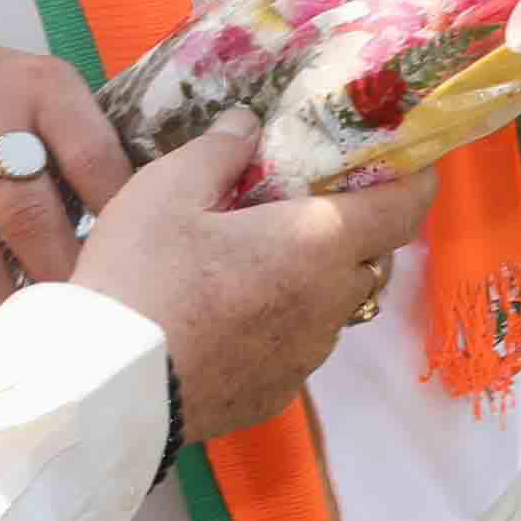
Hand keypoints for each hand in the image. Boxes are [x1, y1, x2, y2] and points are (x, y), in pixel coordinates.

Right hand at [0, 10, 133, 349]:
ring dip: (4, 308)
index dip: (120, 218)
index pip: (92, 158)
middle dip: (63, 279)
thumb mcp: (43, 87)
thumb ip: (84, 142)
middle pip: (29, 214)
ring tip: (37, 353)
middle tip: (92, 331)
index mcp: (41, 89)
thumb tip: (144, 220)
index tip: (140, 269)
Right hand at [73, 117, 443, 441]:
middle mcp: (329, 305)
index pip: (405, 209)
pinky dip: (281, 322)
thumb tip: (247, 125)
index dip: (413, 178)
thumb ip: (219, 150)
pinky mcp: (275, 395)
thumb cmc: (142, 276)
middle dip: (353, 226)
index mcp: (317, 244)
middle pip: (371, 258)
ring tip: (254, 257)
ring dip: (314, 278)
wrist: (107, 387)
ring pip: (334, 306)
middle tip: (303, 199)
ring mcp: (305, 358)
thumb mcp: (166, 189)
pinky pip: (298, 347)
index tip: (400, 158)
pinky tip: (228, 313)